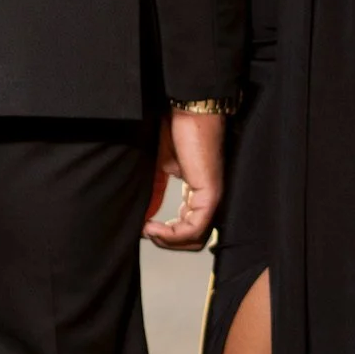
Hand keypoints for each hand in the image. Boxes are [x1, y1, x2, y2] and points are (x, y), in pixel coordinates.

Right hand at [143, 109, 223, 250]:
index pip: (187, 227)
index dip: (166, 235)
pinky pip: (194, 228)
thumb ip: (155, 192)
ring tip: (149, 231)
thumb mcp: (159, 168)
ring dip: (168, 241)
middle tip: (146, 233)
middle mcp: (208, 197)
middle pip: (193, 238)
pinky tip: (152, 227)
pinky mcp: (210, 194)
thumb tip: (143, 216)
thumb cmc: (177, 131)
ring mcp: (212, 197)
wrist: (187, 111)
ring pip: (195, 237)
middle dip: (167, 242)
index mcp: (198, 191)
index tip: (144, 228)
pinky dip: (172, 234)